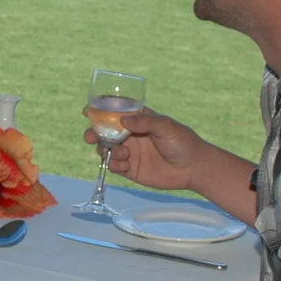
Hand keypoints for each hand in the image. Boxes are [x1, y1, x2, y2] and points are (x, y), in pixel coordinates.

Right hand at [85, 108, 205, 192]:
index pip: (115, 113)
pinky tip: (124, 164)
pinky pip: (114, 166)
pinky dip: (114, 164)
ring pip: (106, 149)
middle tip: (90, 137)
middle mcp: (130, 135)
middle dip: (94, 133)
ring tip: (121, 153)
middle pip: (104, 132)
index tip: (87, 111)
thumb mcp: (166, 126)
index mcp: (138, 120)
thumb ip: (145, 122)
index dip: (99, 111)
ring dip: (105, 150)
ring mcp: (129, 152)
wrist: (193, 168)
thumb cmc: (182, 142)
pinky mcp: (130, 169)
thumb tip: (123, 121)